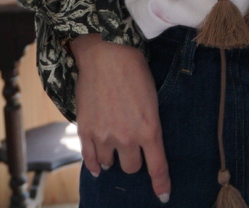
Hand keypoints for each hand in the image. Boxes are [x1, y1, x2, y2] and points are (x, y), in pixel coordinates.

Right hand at [68, 34, 170, 202]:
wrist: (106, 54)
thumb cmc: (134, 71)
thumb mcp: (152, 99)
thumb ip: (149, 125)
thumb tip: (145, 142)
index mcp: (149, 129)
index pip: (158, 167)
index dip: (161, 184)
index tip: (163, 196)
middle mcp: (127, 138)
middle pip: (132, 167)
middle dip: (134, 160)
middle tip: (132, 147)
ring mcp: (104, 136)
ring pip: (110, 164)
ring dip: (113, 158)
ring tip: (114, 146)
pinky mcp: (85, 131)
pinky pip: (89, 159)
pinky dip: (94, 164)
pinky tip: (98, 166)